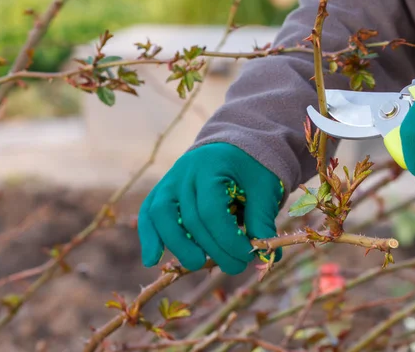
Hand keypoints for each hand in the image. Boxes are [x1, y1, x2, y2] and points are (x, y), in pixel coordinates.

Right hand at [138, 143, 283, 274]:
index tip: (247, 255)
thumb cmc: (251, 168)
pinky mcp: (162, 191)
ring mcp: (170, 180)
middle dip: (213, 249)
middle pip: (191, 219)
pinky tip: (152, 260)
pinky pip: (149, 214)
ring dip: (178, 245)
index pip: (212, 211)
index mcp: (212, 165)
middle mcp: (185, 172)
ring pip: (162, 216)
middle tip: (235, 266)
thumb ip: (261, 218)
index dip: (228, 239)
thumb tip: (265, 256)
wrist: (234, 148)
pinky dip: (150, 237)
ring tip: (197, 264)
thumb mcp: (263, 187)